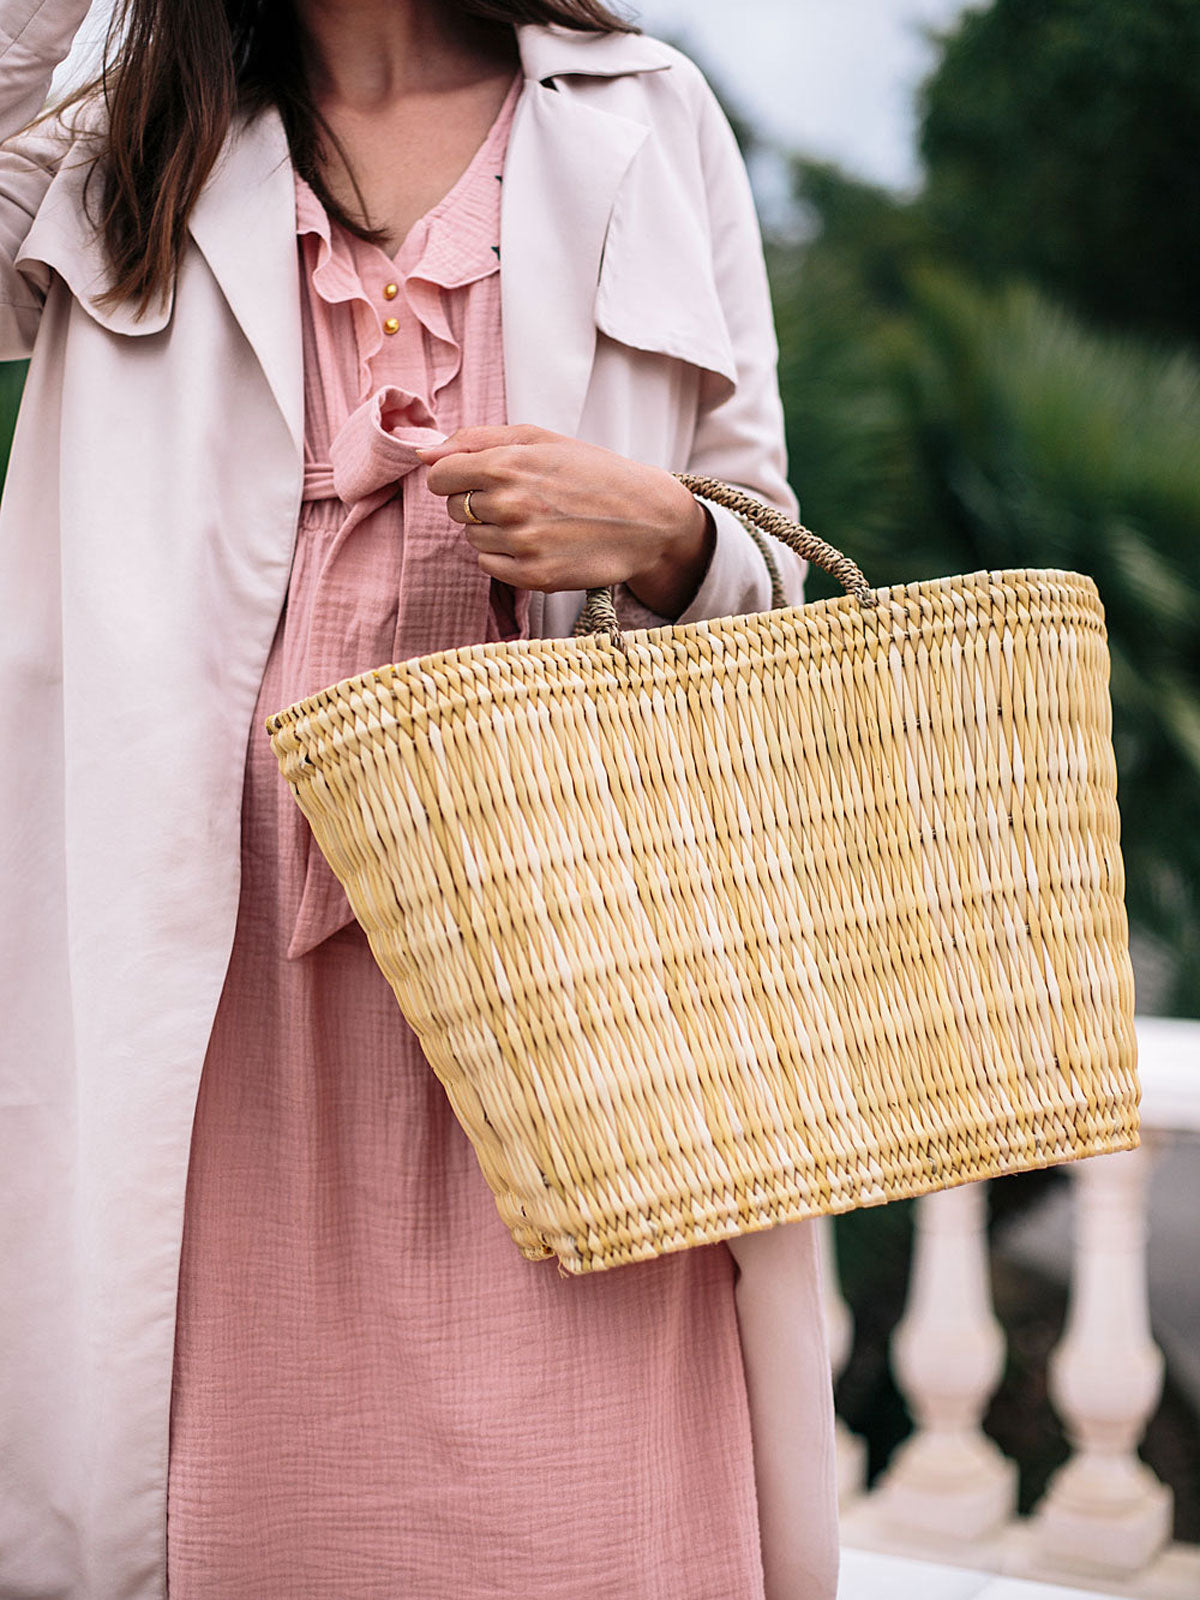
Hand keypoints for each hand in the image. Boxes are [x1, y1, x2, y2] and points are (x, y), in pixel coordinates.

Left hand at [416, 425, 715, 615]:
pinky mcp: (533, 576)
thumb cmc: (592, 472)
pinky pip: (488, 566)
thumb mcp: (540, 439)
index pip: (439, 477)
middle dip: (475, 503)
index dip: (453, 477)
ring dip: (492, 531)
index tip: (474, 478)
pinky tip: (537, 543)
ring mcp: (522, 543)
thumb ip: (476, 440)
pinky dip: (504, 557)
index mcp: (507, 464)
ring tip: (534, 521)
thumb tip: (423, 454)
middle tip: (519, 498)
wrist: (646, 518)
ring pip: (472, 539)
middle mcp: (510, 504)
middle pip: (453, 509)